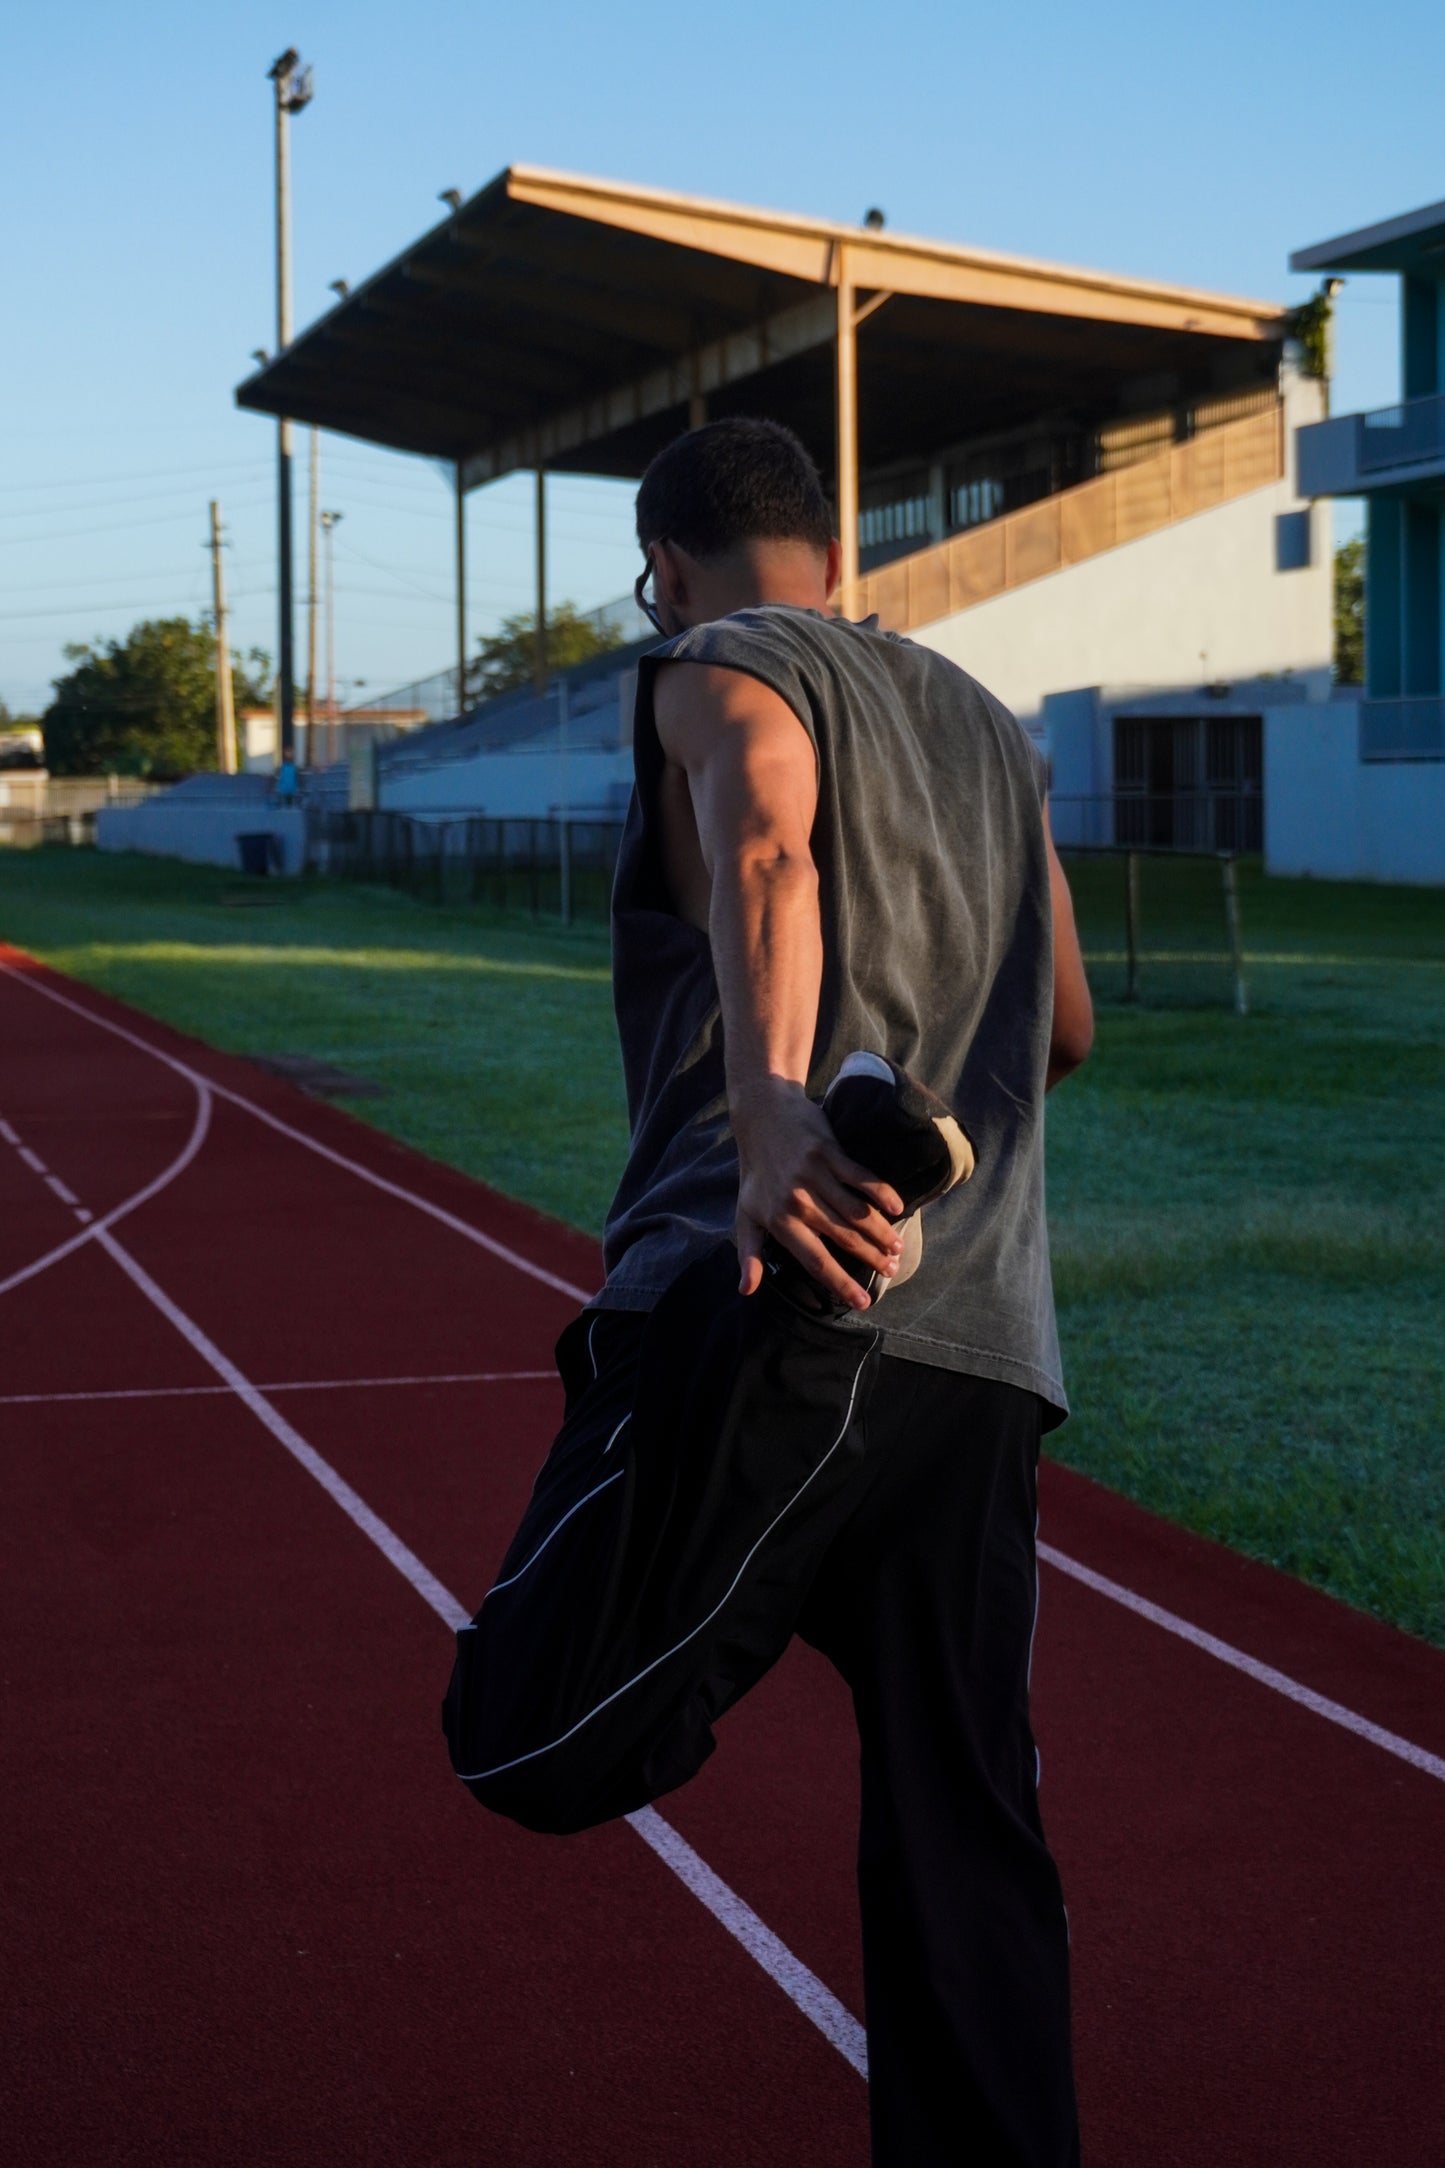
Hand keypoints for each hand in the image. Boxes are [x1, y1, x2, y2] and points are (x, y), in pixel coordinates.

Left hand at [731, 1077, 904, 1309]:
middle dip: (871, 1258)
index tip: (863, 1302)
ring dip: (881, 1232)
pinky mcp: (828, 1152)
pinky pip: (861, 1177)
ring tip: (897, 1247)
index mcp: (779, 1221)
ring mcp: (814, 1175)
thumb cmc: (755, 1172)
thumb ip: (749, 1254)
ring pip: (856, 1211)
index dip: (840, 1283)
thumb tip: (747, 1290)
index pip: (815, 1260)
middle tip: (892, 1271)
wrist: (761, 1116)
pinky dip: (881, 1193)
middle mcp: (798, 1201)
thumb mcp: (745, 1214)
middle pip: (843, 1238)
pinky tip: (898, 1208)